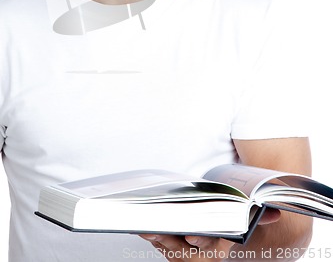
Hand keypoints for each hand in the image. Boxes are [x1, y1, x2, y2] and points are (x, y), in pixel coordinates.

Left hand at [139, 208, 280, 260]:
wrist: (215, 246)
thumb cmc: (228, 229)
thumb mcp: (241, 225)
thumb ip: (257, 218)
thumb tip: (276, 212)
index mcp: (217, 250)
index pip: (209, 247)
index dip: (201, 241)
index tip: (191, 237)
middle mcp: (199, 257)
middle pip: (182, 250)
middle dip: (169, 240)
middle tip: (155, 229)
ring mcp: (182, 256)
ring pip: (167, 248)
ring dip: (156, 237)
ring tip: (144, 225)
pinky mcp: (170, 250)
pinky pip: (160, 244)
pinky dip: (152, 235)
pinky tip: (142, 224)